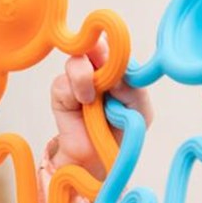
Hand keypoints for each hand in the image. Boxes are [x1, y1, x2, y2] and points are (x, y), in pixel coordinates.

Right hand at [47, 36, 152, 180]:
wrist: (100, 158)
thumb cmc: (121, 131)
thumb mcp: (140, 111)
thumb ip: (134, 90)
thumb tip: (116, 78)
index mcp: (119, 69)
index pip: (117, 47)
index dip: (118, 49)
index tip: (120, 61)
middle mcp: (97, 68)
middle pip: (94, 45)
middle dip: (99, 52)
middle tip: (103, 63)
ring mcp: (78, 79)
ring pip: (76, 60)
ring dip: (85, 76)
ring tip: (92, 98)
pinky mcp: (61, 93)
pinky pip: (62, 83)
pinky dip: (74, 92)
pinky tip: (83, 104)